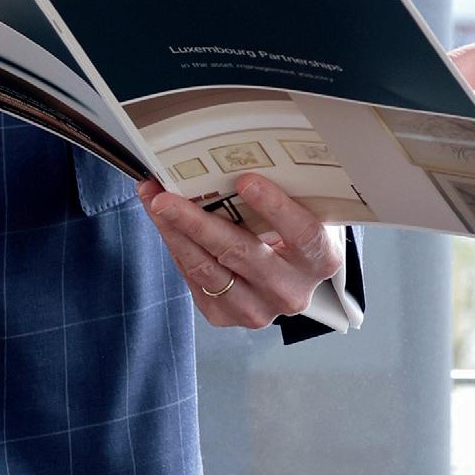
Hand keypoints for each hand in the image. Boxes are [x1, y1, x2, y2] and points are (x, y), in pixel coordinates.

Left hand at [136, 170, 345, 329]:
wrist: (288, 276)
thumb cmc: (293, 233)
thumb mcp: (304, 211)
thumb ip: (284, 192)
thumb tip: (232, 158)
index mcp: (320, 261)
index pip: (302, 234)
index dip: (274, 207)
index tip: (245, 180)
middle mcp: (291, 291)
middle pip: (241, 253)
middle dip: (198, 220)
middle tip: (166, 195)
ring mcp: (257, 310)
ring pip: (207, 269)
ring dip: (174, 232)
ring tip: (153, 201)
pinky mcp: (225, 316)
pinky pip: (193, 279)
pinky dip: (176, 246)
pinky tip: (163, 222)